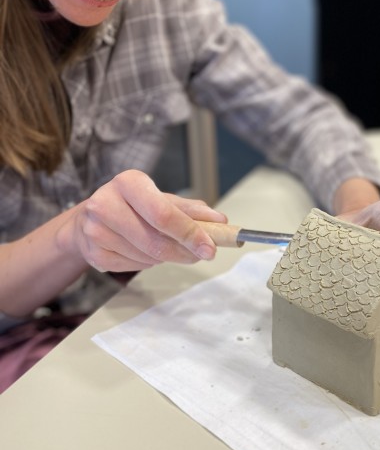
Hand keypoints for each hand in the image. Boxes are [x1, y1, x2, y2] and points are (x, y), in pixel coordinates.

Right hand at [64, 170, 227, 272]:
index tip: (209, 247)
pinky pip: (133, 267)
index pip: (163, 214)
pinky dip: (148, 263)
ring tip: (167, 247)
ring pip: (146, 257)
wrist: (90, 217)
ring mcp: (95, 231)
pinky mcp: (93, 254)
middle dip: (184, 251)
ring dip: (166, 257)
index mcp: (128, 183)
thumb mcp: (161, 198)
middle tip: (200, 254)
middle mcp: (105, 203)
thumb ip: (190, 210)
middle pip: (155, 240)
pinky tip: (145, 251)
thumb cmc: (132, 205)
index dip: (189, 233)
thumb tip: (220, 220)